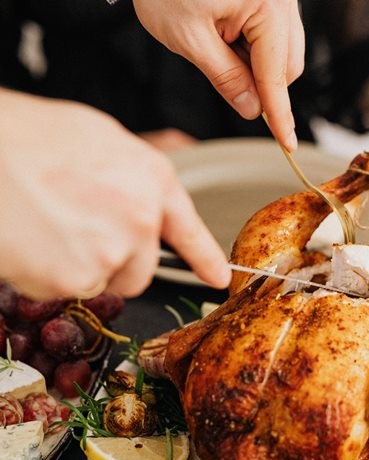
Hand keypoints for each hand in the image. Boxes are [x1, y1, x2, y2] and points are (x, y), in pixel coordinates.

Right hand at [0, 90, 230, 299]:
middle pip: (141, 270)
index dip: (205, 256)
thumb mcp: (99, 141)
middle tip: (75, 233)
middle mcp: (141, 217)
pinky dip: (48, 276)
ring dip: (79, 269)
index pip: (188, 229)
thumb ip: (133, 180)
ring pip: (103, 282)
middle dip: (115, 264)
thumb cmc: (29, 138)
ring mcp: (111, 250)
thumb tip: (144, 204)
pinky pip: (67, 291)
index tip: (218, 276)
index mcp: (151, 178)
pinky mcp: (76, 278)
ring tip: (47, 227)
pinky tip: (31, 242)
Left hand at [132, 0, 303, 150]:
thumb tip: (252, 107)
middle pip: (287, 64)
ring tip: (216, 44)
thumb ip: (226, 77)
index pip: (276, 75)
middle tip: (227, 82)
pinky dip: (253, 47)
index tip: (287, 143)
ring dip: (257, 65)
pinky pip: (272, 33)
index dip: (280, 114)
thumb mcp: (189, 38)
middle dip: (263, 84)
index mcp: (267, 4)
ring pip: (282, 50)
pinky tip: (225, 35)